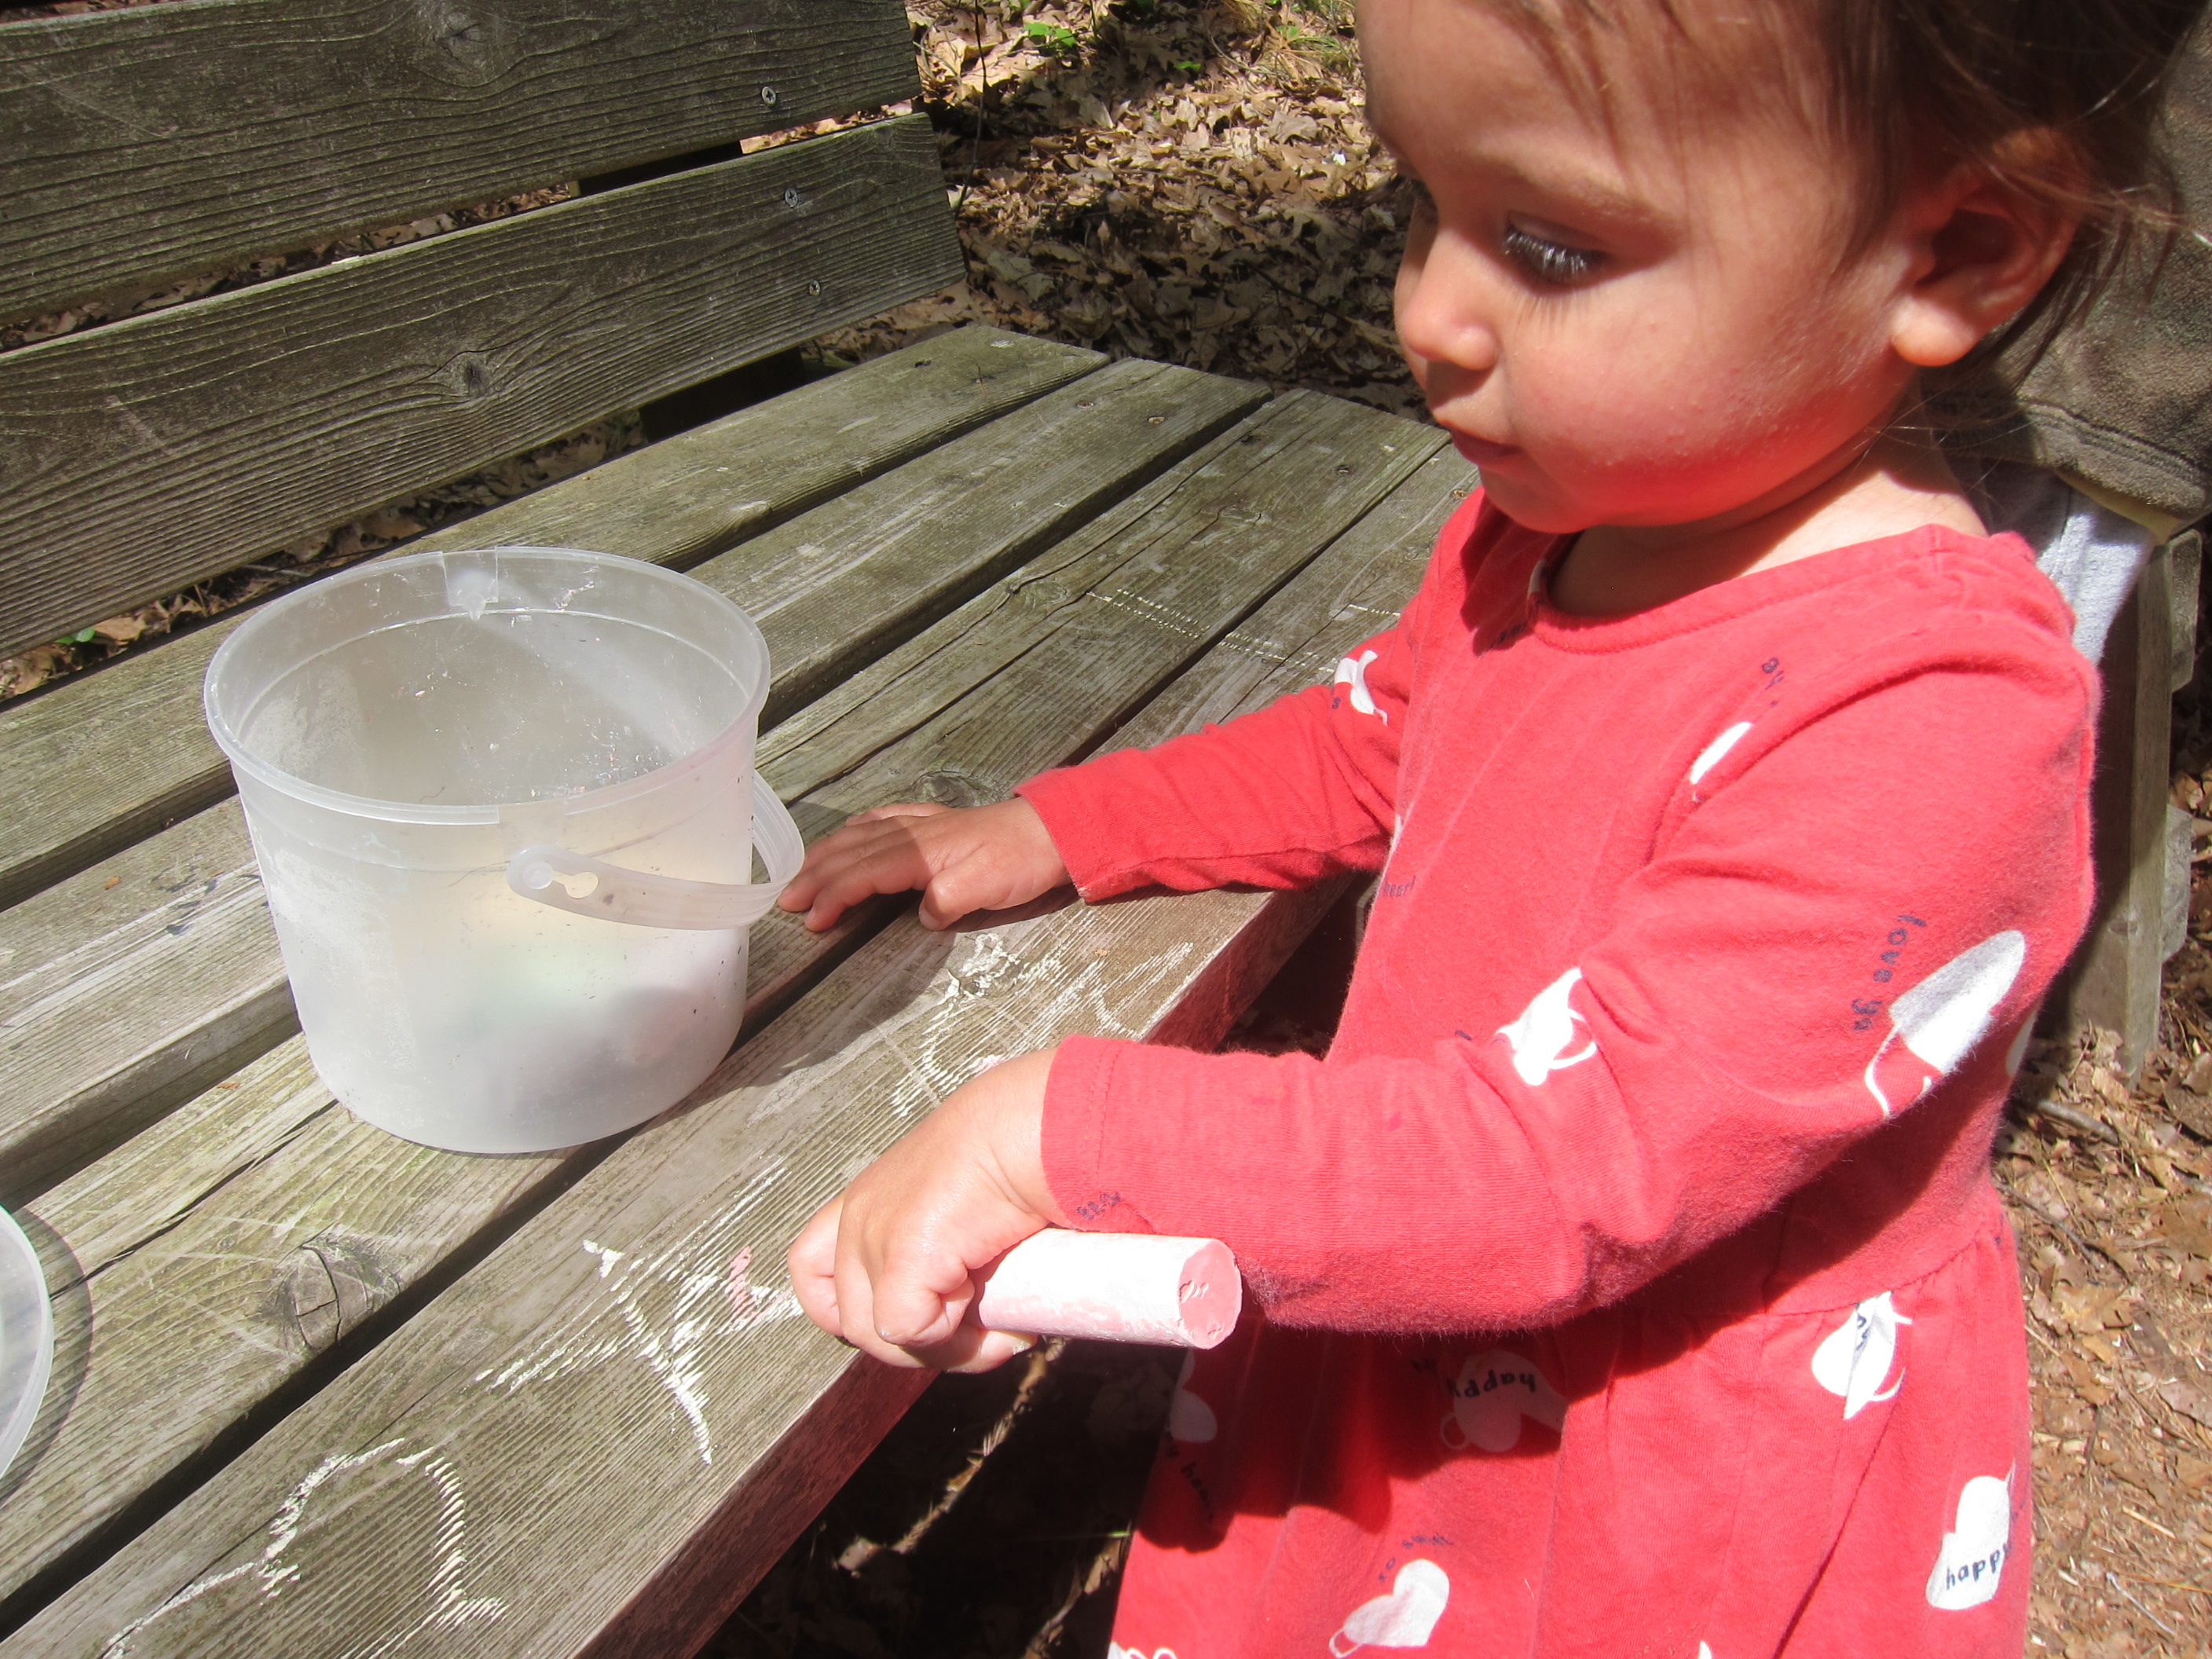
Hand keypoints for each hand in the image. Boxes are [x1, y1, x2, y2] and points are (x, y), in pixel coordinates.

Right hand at [777, 797, 1068, 931]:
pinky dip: (862, 825)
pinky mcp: (938, 822)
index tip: (811, 920)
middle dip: (815, 876)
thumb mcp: (986, 888)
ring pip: (863, 835)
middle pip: (853, 854)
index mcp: (922, 853)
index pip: (864, 874)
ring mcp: (925, 825)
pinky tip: (851, 829)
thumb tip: (921, 915)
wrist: (1054, 832)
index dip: (833, 896)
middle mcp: (916, 835)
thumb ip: (946, 901)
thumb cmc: (1021, 863)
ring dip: (829, 854)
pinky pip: (888, 817)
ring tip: (802, 871)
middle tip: (786, 900)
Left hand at [788, 1048, 1065, 1371]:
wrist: (1037, 1128)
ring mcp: (873, 1235)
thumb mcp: (969, 1206)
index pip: (812, 1265)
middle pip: (848, 1318)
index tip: (909, 1324)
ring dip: (944, 1350)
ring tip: (1001, 1334)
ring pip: (878, 1336)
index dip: (848, 1310)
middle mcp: (860, 1215)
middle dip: (916, 1345)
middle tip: (981, 1338)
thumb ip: (952, 1253)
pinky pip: (911, 1330)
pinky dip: (958, 1339)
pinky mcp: (899, 1256)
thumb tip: (979, 1313)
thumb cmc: (1026, 1157)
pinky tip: (1002, 1318)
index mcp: (870, 1198)